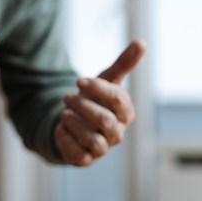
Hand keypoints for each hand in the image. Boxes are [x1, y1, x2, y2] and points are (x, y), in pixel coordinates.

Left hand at [55, 39, 146, 166]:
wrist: (76, 124)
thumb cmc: (97, 100)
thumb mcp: (107, 80)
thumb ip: (123, 64)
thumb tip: (142, 42)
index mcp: (125, 111)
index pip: (118, 100)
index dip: (98, 88)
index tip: (79, 80)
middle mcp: (117, 131)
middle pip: (105, 121)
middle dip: (83, 107)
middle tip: (67, 97)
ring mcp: (103, 147)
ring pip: (93, 140)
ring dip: (75, 124)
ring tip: (64, 113)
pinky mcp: (86, 159)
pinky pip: (78, 155)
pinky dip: (66, 140)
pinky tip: (60, 128)